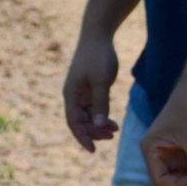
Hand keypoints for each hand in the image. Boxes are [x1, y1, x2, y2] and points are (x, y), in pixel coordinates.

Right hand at [62, 37, 119, 151]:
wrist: (98, 35)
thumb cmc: (98, 56)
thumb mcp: (101, 81)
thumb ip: (100, 104)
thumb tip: (98, 126)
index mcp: (71, 95)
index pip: (74, 122)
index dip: (82, 137)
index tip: (93, 150)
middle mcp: (73, 96)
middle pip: (81, 122)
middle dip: (94, 132)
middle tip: (111, 136)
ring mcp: (81, 93)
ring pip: (88, 117)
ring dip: (99, 126)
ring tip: (115, 129)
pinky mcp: (90, 89)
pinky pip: (94, 109)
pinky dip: (102, 117)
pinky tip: (113, 122)